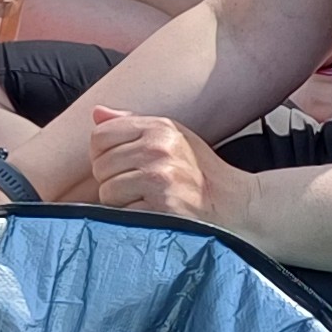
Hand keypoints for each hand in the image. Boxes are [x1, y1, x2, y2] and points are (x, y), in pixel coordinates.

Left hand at [88, 106, 239, 223]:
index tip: (120, 165)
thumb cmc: (200, 171)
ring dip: (121, 202)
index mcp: (158, 127)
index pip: (100, 136)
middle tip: (137, 187)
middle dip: (112, 180)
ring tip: (146, 200)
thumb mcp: (173, 135)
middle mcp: (158, 148)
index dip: (103, 154)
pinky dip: (133, 219)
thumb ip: (132, 123)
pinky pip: (122, 213)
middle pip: (100, 166)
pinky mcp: (162, 206)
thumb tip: (97, 112)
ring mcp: (160, 177)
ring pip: (107, 192)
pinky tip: (154, 213)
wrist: (234, 203)